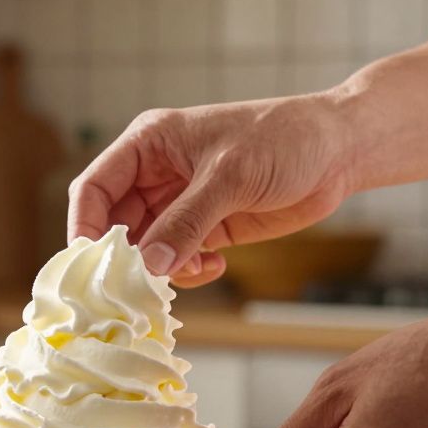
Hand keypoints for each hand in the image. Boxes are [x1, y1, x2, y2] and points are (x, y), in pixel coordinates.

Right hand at [66, 94, 355, 286]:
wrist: (340, 151)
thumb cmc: (285, 140)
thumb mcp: (230, 177)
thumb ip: (186, 222)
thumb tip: (147, 266)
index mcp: (149, 144)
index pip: (95, 188)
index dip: (86, 226)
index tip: (91, 265)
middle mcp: (157, 174)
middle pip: (116, 226)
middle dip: (126, 258)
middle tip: (137, 288)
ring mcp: (181, 204)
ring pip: (146, 249)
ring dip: (160, 270)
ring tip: (193, 270)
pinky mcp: (206, 228)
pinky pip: (177, 260)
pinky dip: (188, 272)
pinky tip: (216, 266)